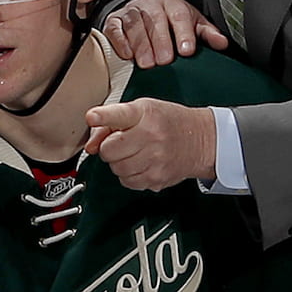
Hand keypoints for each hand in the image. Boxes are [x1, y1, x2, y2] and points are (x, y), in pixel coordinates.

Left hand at [84, 98, 216, 190]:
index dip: (102, 116)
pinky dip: (129, 175)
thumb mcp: (142, 109)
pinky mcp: (157, 178)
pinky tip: (140, 164)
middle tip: (121, 142)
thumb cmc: (169, 122)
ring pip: (116, 169)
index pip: (119, 115)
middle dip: (109, 147)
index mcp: (145, 114)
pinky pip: (128, 182)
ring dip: (119, 162)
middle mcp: (151, 136)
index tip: (92, 117)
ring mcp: (155, 160)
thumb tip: (91, 145)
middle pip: (109, 150)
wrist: (201, 140)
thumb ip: (111, 122)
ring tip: (133, 152)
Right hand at [103, 0, 226, 67]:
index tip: (186, 51)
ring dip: (140, 45)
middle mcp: (150, 3)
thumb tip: (222, 43)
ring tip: (147, 64)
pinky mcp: (113, 21)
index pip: (179, 14)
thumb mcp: (190, 24)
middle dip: (160, 41)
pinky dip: (120, 42)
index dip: (183, 33)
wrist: (141, 11)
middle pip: (155, 20)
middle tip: (165, 61)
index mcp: (172, 2)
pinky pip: (115, 29)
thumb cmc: (168, 21)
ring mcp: (130, 11)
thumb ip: (205, 33)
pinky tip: (127, 55)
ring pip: (134, 24)